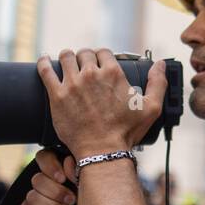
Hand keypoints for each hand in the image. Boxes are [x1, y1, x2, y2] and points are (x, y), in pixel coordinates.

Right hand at [20, 148, 78, 204]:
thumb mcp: (90, 187)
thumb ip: (78, 171)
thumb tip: (68, 161)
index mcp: (60, 172)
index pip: (44, 157)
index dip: (50, 166)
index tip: (63, 178)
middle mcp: (47, 185)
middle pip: (37, 179)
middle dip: (56, 192)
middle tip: (72, 200)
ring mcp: (39, 202)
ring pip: (32, 196)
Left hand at [36, 49, 167, 157]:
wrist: (102, 151)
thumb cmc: (126, 132)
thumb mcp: (151, 108)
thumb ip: (158, 83)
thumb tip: (161, 64)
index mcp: (113, 73)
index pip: (103, 52)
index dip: (101, 56)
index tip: (98, 63)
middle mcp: (91, 74)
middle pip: (83, 53)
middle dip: (84, 57)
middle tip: (82, 66)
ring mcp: (72, 83)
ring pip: (65, 57)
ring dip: (66, 58)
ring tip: (65, 63)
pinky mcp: (56, 95)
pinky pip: (45, 70)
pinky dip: (43, 63)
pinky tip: (44, 60)